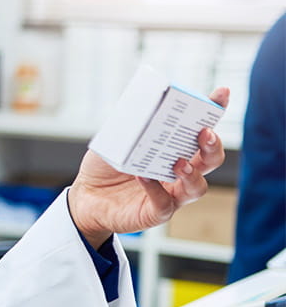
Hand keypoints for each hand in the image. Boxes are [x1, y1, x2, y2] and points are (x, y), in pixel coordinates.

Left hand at [68, 87, 229, 246]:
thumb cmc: (104, 167)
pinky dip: (155, 190)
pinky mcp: (156, 212)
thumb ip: (127, 125)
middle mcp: (179, 171)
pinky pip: (164, 204)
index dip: (214, 111)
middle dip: (212, 146)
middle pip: (210, 160)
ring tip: (178, 163)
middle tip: (205, 133)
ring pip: (197, 187)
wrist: (85, 197)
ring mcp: (171, 193)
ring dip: (192, 174)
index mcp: (174, 149)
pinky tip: (143, 177)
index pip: (200, 129)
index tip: (221, 94)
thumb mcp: (113, 140)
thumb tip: (136, 105)